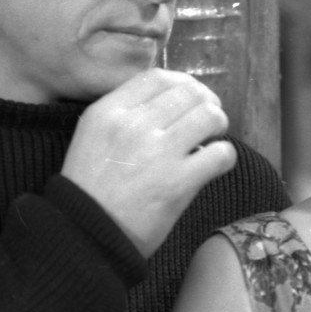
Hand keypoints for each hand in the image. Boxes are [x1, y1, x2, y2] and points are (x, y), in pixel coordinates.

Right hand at [62, 69, 237, 256]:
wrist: (86, 235)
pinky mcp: (179, 182)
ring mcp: (158, 152)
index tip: (191, 97)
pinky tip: (214, 166)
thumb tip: (169, 100)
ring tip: (212, 140)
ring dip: (218, 126)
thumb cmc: (89, 190)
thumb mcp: (92, 137)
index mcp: (108, 111)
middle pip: (189, 92)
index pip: (157, 77)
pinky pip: (221, 154)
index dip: (182, 83)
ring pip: (210, 116)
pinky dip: (224, 157)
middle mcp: (133, 124)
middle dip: (206, 103)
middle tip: (208, 120)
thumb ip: (123, 115)